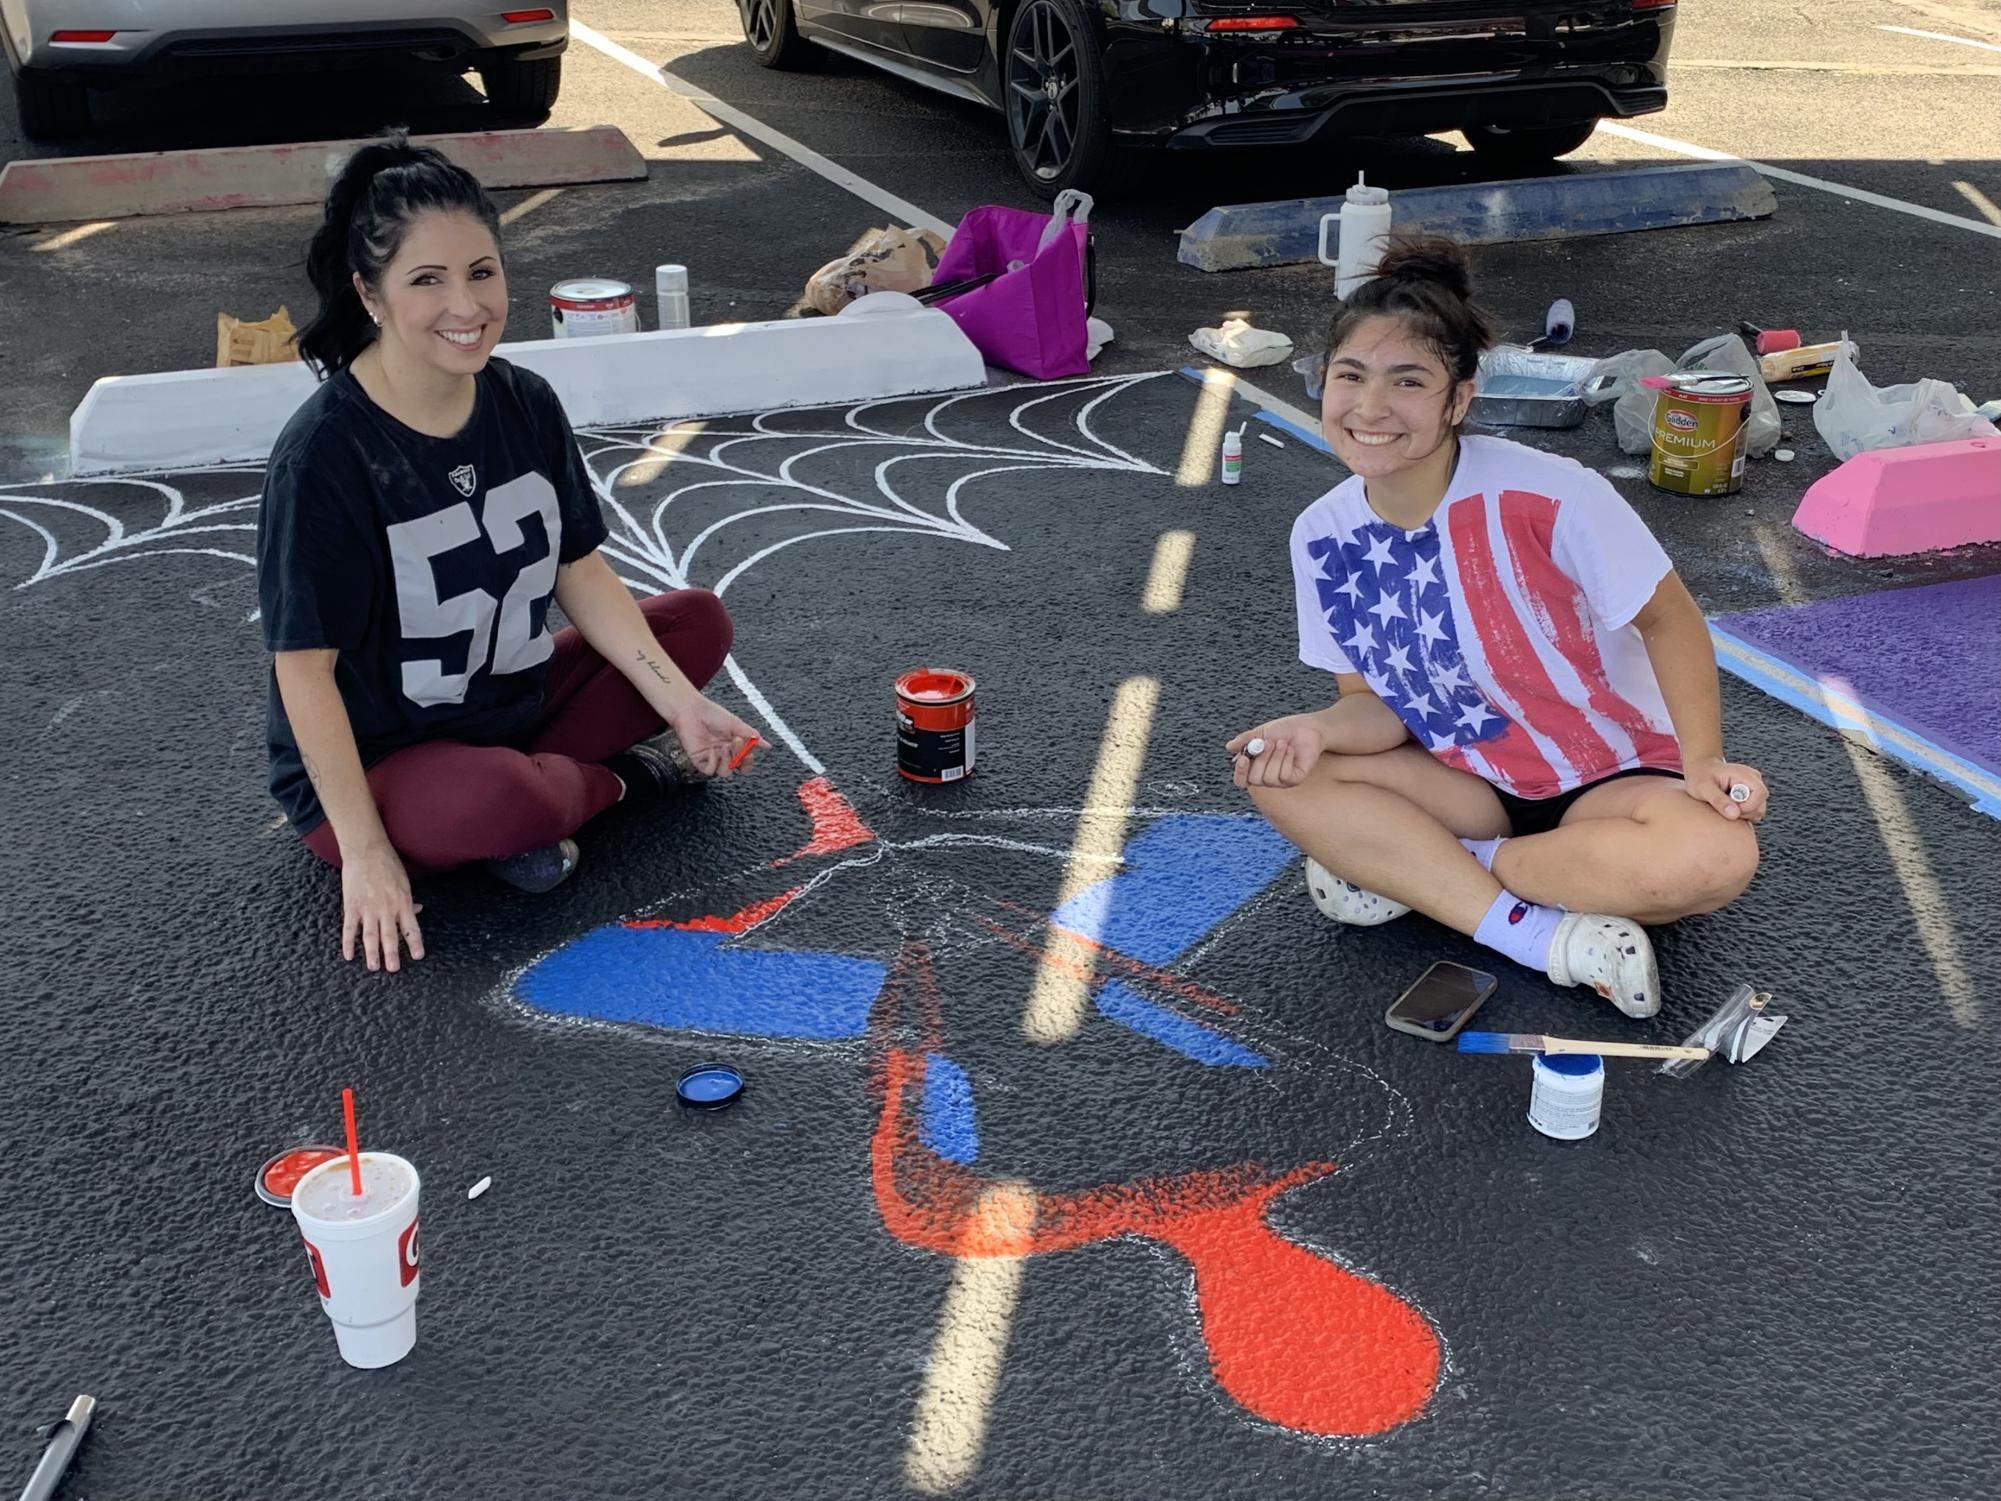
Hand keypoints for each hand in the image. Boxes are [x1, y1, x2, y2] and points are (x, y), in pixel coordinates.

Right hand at [341, 844, 424, 972]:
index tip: (418, 957)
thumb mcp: (404, 882)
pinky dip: (348, 943)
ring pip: (370, 936)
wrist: (366, 851)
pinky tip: (349, 955)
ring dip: (371, 953)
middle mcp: (386, 909)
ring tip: (373, 967)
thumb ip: (408, 900)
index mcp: (402, 903)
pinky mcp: (351, 906)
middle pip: (390, 936)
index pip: (412, 928)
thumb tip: (418, 911)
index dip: (415, 943)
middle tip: (393, 969)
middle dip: (392, 954)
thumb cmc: (388, 865)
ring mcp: (368, 908)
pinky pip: (349, 928)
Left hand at [666, 695, 761, 776]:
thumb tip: (768, 746)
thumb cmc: (713, 714)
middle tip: (737, 742)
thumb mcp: (736, 724)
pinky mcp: (699, 760)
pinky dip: (713, 763)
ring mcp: (711, 758)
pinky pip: (709, 770)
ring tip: (724, 747)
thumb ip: (752, 736)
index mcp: (734, 746)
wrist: (693, 710)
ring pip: (724, 772)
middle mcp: (723, 754)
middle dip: (739, 759)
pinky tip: (711, 751)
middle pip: (736, 768)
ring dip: (727, 761)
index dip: (748, 762)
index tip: (749, 753)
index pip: (745, 762)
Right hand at [1226, 716, 1325, 789]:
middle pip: (1254, 780)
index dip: (1240, 772)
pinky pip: (1285, 776)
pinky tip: (1290, 750)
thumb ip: (1245, 740)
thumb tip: (1229, 747)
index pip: (1241, 780)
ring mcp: (1280, 780)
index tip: (1244, 758)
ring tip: (1282, 743)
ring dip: (1275, 757)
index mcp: (1254, 767)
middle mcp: (1265, 777)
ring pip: (1269, 778)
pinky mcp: (1294, 779)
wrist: (1307, 727)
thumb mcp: (1261, 732)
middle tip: (1270, 742)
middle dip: (1261, 759)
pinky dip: (1286, 760)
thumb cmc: (1283, 730)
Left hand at [1684, 756, 1768, 822]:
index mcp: (1745, 774)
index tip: (1729, 810)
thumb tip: (1735, 814)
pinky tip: (1728, 807)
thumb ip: (1718, 800)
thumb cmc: (1700, 777)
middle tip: (1724, 809)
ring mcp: (1754, 788)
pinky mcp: (1752, 796)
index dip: (1748, 807)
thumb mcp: (1703, 787)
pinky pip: (1753, 811)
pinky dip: (1741, 814)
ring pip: (1758, 811)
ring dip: (1742, 814)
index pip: (1760, 794)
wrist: (1701, 770)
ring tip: (1724, 807)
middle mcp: (1754, 780)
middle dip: (1744, 813)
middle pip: (1761, 805)